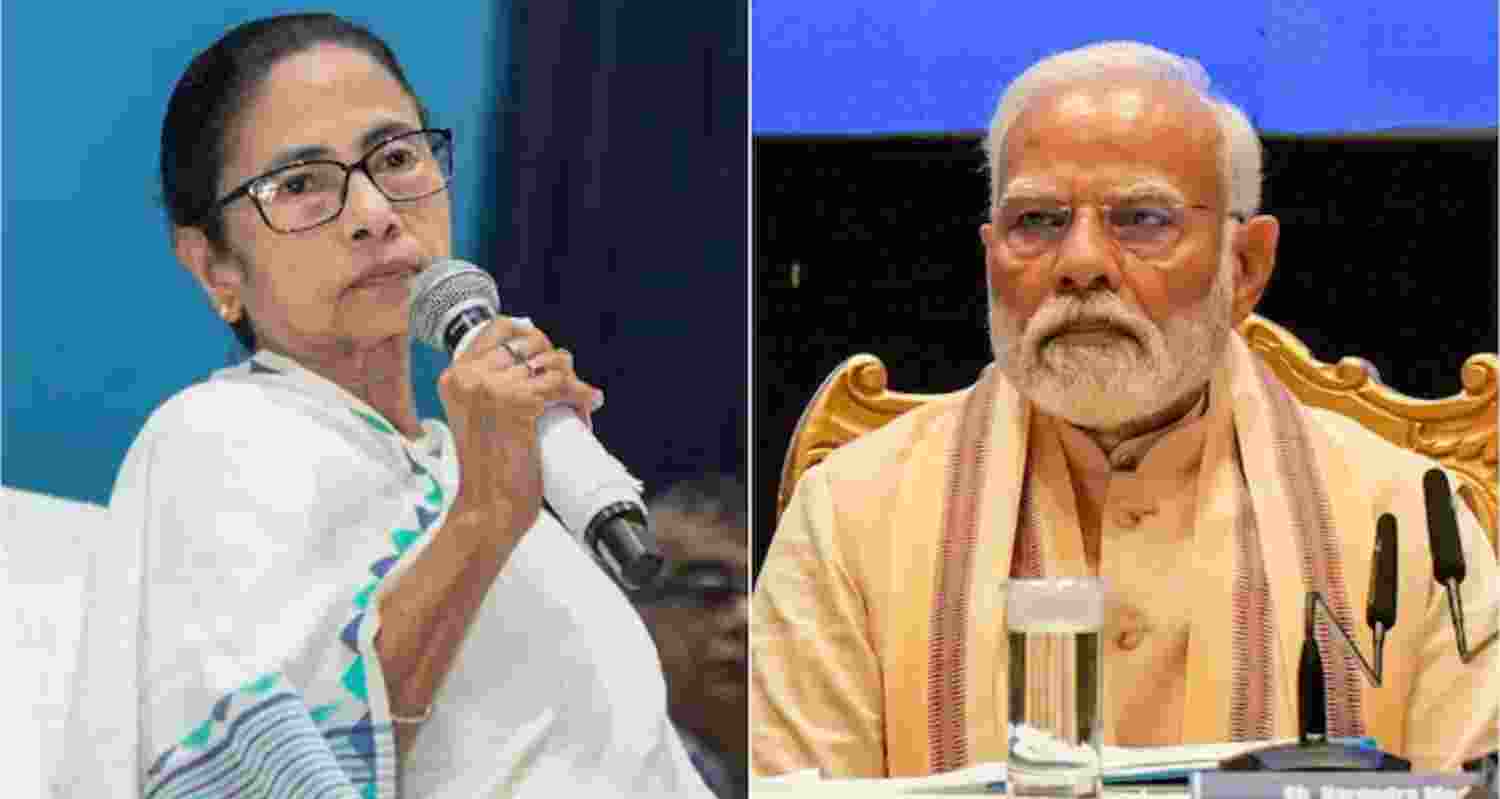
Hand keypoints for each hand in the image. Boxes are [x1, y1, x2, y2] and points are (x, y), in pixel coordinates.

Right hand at [437, 317, 601, 536]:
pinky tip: (590, 401)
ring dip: (571, 379)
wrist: (486, 507)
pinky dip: (581, 393)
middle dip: (556, 362)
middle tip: (566, 386)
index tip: (547, 354)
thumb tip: (540, 364)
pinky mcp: (519, 402)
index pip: (498, 329)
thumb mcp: (476, 417)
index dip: (530, 336)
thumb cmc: (487, 471)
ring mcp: (493, 387)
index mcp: (455, 376)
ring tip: (578, 399)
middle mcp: (469, 376)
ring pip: (551, 362)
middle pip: (530, 344)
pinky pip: (562, 385)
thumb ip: (491, 389)